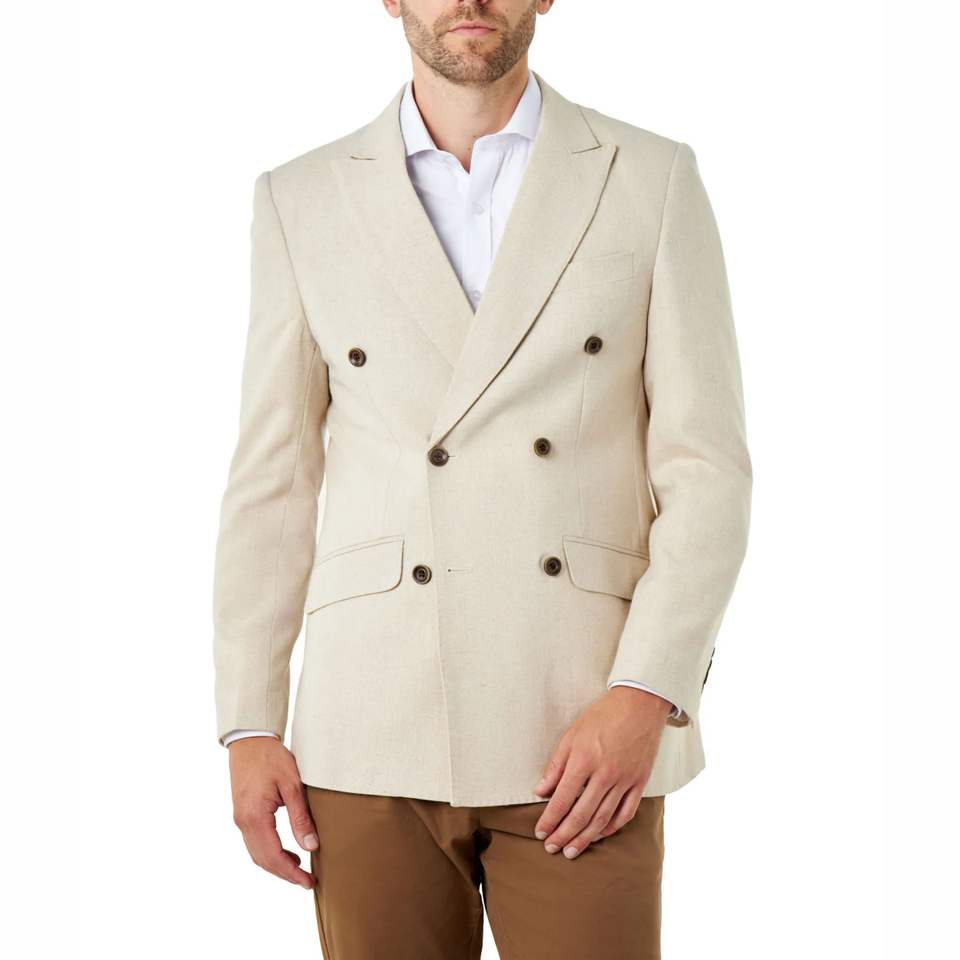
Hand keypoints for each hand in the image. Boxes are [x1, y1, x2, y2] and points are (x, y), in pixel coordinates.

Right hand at [228, 736, 317, 888]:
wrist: (250, 741)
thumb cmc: (271, 758)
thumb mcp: (292, 785)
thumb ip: (301, 817)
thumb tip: (311, 846)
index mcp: (255, 817)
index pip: (273, 856)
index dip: (291, 873)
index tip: (308, 882)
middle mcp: (243, 822)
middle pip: (263, 860)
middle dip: (285, 874)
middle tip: (307, 881)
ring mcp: (240, 819)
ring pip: (257, 853)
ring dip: (276, 865)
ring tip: (299, 869)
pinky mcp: (242, 814)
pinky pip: (254, 842)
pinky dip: (269, 852)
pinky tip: (286, 851)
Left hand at [533, 687, 671, 858]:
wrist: (639, 704)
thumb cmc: (602, 716)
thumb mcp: (571, 734)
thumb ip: (556, 765)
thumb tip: (541, 791)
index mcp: (584, 760)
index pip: (562, 799)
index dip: (549, 820)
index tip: (540, 833)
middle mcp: (604, 774)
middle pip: (581, 814)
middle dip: (564, 835)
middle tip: (552, 849)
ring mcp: (624, 780)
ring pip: (602, 818)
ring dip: (585, 838)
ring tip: (572, 850)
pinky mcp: (640, 782)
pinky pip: (626, 812)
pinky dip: (612, 827)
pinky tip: (600, 834)